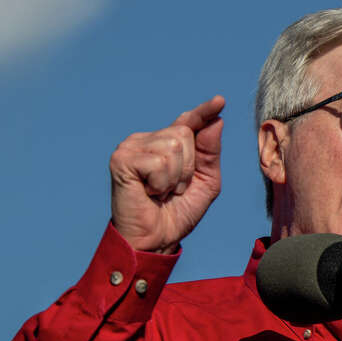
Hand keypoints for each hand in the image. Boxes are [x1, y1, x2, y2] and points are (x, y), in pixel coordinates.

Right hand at [109, 95, 224, 252]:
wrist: (155, 239)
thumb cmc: (177, 213)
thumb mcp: (205, 183)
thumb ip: (210, 154)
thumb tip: (215, 121)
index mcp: (167, 145)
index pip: (188, 122)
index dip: (203, 112)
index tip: (220, 101)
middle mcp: (148, 140)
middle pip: (185, 135)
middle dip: (189, 168)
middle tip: (173, 189)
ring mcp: (132, 147)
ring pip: (174, 147)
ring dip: (176, 177)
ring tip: (161, 191)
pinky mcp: (122, 158)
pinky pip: (159, 162)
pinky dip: (162, 183)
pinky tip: (149, 192)